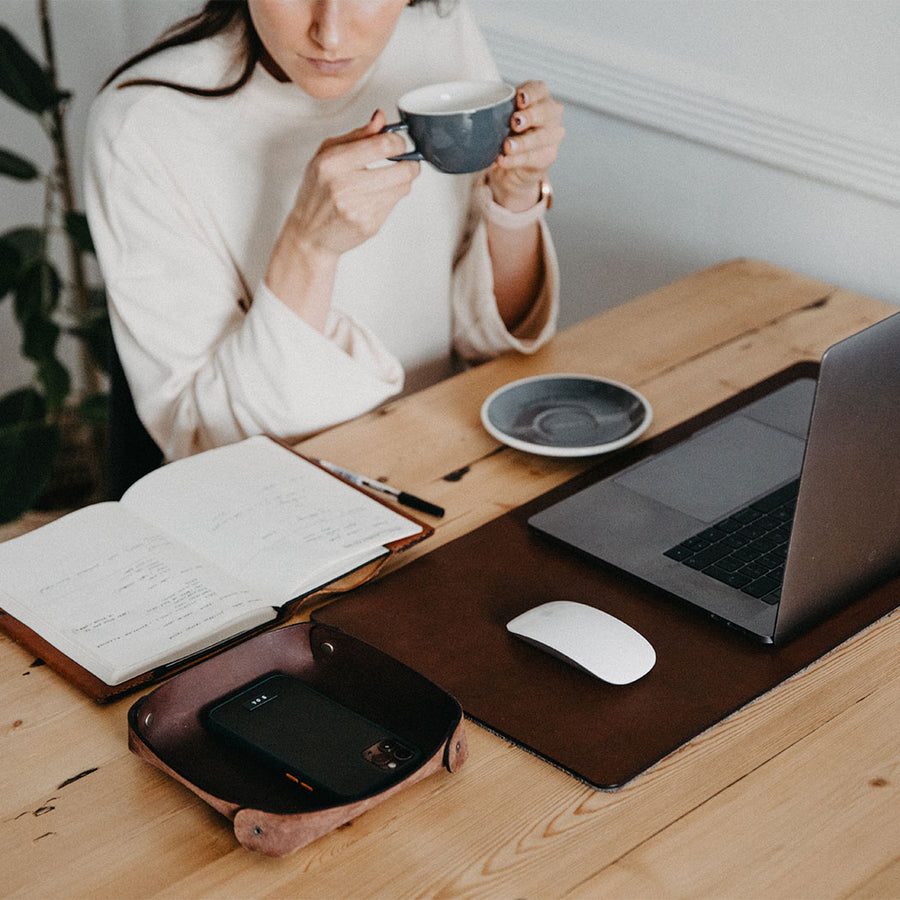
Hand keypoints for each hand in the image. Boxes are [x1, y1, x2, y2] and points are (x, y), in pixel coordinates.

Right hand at [283, 109, 419, 259]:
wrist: (309, 234)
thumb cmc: (316, 192)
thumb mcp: (326, 155)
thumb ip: (356, 135)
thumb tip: (380, 119)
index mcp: (332, 163)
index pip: (381, 145)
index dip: (399, 142)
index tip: (400, 143)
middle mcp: (344, 187)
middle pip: (401, 170)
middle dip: (410, 163)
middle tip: (408, 161)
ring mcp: (358, 209)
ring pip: (402, 188)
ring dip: (402, 181)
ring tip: (389, 178)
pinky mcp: (369, 226)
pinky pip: (395, 205)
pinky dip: (391, 198)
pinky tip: (376, 197)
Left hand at [487, 80, 563, 211]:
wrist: (513, 165)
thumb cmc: (507, 132)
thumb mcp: (498, 118)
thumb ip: (492, 112)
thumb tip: (466, 115)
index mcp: (539, 98)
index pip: (540, 89)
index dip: (531, 93)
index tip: (519, 98)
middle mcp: (550, 115)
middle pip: (547, 111)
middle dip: (530, 116)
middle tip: (514, 121)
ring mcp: (552, 136)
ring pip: (541, 137)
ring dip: (523, 142)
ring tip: (507, 146)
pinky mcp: (547, 157)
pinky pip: (533, 158)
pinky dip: (516, 161)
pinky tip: (504, 160)